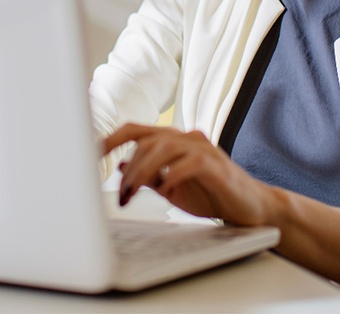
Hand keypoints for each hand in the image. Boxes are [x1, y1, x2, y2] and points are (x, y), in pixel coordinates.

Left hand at [103, 123, 275, 225]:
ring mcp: (202, 148)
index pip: (135, 130)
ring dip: (142, 172)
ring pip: (163, 147)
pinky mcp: (216, 165)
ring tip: (132, 195)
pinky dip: (171, 175)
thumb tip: (118, 168)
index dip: (110, 139)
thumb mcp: (170, 186)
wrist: (250, 207)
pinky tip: (164, 190)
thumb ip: (147, 175)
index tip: (89, 155)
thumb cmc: (210, 194)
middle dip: (126, 166)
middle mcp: (186, 138)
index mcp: (172, 140)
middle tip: (120, 195)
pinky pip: (188, 163)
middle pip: (146, 138)